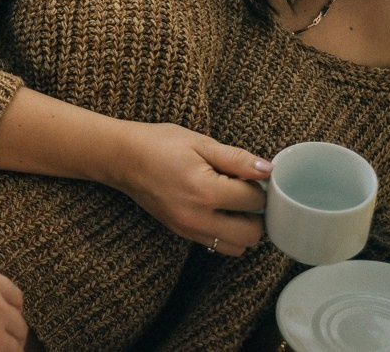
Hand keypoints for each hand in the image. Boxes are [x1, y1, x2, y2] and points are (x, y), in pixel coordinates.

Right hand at [111, 122, 269, 256]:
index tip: (247, 172)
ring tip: (232, 202)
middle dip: (256, 212)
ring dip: (243, 227)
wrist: (122, 158)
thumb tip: (268, 170)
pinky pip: (218, 245)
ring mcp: (188, 229)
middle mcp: (197, 217)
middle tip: (244, 190)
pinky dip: (226, 232)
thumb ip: (237, 158)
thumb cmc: (158, 144)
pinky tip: (217, 209)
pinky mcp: (182, 233)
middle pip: (252, 233)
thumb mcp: (200, 143)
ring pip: (238, 246)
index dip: (258, 183)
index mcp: (204, 191)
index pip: (254, 199)